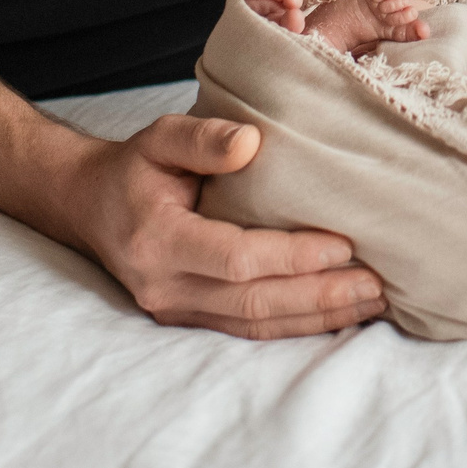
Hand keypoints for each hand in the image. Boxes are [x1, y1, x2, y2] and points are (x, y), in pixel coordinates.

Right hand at [61, 113, 383, 338]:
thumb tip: (251, 143)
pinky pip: (248, 330)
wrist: (90, 206)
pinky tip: (336, 314)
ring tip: (370, 302)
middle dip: (319, 295)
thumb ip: (202, 138)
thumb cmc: (134, 168)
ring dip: (317, 317)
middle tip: (375, 284)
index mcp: (158, 240)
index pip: (236, 258)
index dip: (293, 255)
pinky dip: (296, 325)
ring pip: (255, 325)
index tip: (344, 244)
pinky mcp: (190, 320)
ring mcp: (175, 310)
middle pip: (254, 301)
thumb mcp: (159, 137)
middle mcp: (164, 286)